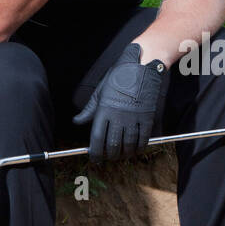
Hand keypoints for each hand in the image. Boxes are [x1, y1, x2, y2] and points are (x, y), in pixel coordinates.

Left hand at [73, 43, 169, 161]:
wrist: (142, 67)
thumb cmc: (119, 77)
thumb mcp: (101, 90)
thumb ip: (89, 109)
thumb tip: (77, 121)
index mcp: (104, 110)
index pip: (97, 139)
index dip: (95, 153)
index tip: (95, 159)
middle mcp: (118, 116)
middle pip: (113, 145)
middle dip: (110, 155)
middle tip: (109, 157)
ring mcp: (134, 117)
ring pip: (128, 145)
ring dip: (125, 154)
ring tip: (122, 155)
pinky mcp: (147, 117)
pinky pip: (143, 139)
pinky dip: (139, 147)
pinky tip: (136, 149)